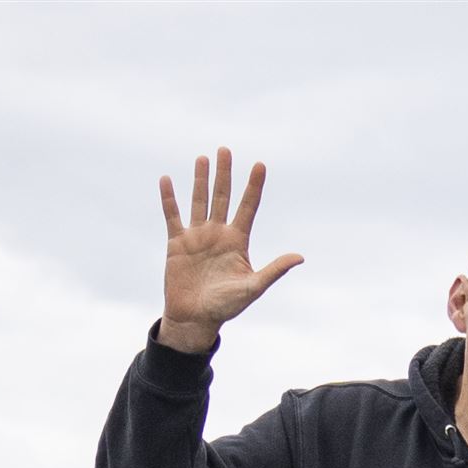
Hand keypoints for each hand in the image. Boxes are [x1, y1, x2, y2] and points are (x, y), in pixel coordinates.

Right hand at [157, 147, 303, 352]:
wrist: (196, 318)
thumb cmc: (227, 306)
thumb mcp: (253, 287)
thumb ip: (274, 270)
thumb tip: (300, 257)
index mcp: (238, 241)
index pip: (248, 207)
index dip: (254, 186)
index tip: (260, 164)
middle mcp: (218, 234)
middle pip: (223, 197)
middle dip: (225, 174)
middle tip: (225, 149)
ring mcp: (197, 236)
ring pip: (200, 200)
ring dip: (200, 179)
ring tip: (203, 158)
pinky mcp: (176, 243)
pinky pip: (172, 216)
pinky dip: (169, 198)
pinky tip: (167, 179)